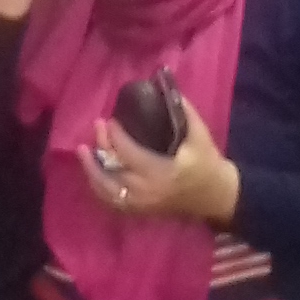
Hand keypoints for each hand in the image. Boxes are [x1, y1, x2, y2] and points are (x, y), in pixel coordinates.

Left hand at [80, 98, 237, 226]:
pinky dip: (99, 188)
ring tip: (83, 151)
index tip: (110, 120)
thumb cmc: (208, 165)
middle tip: (97, 126)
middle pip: (112, 171)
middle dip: (101, 147)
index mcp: (160, 172)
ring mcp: (140, 205)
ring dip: (92, 170)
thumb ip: (184, 112)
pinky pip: (111, 202)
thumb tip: (166, 87)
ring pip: (106, 190)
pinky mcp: (139, 211)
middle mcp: (146, 191)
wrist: (216, 197)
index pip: (128, 153)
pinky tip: (93, 173)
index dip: (115, 136)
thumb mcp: (200, 136)